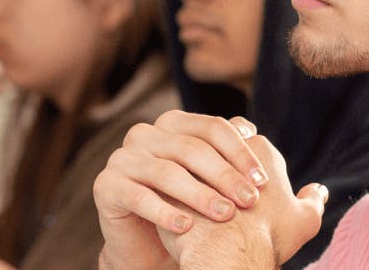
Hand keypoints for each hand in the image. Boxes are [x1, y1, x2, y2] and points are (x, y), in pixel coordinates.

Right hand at [93, 111, 269, 269]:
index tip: (263, 180)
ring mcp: (122, 158)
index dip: (240, 152)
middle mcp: (145, 134)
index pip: (213, 128)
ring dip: (200, 195)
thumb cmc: (189, 206)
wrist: (150, 244)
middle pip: (192, 149)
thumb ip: (229, 151)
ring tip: (225, 214)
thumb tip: (251, 129)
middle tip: (250, 200)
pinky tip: (186, 228)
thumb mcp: (212, 178)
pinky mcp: (105, 185)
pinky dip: (164, 212)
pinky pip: (137, 197)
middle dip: (225, 176)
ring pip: (167, 173)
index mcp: (173, 124)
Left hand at [157, 134, 327, 269]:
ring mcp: (196, 162)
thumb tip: (320, 191)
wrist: (230, 256)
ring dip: (189, 167)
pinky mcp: (170, 181)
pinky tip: (171, 204)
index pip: (243, 133)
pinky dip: (170, 186)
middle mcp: (227, 149)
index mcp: (261, 149)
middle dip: (211, 153)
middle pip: (214, 140)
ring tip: (188, 190)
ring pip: (188, 155)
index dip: (239, 151)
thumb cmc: (269, 238)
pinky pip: (167, 177)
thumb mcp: (304, 221)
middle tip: (209, 175)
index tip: (235, 170)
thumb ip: (313, 201)